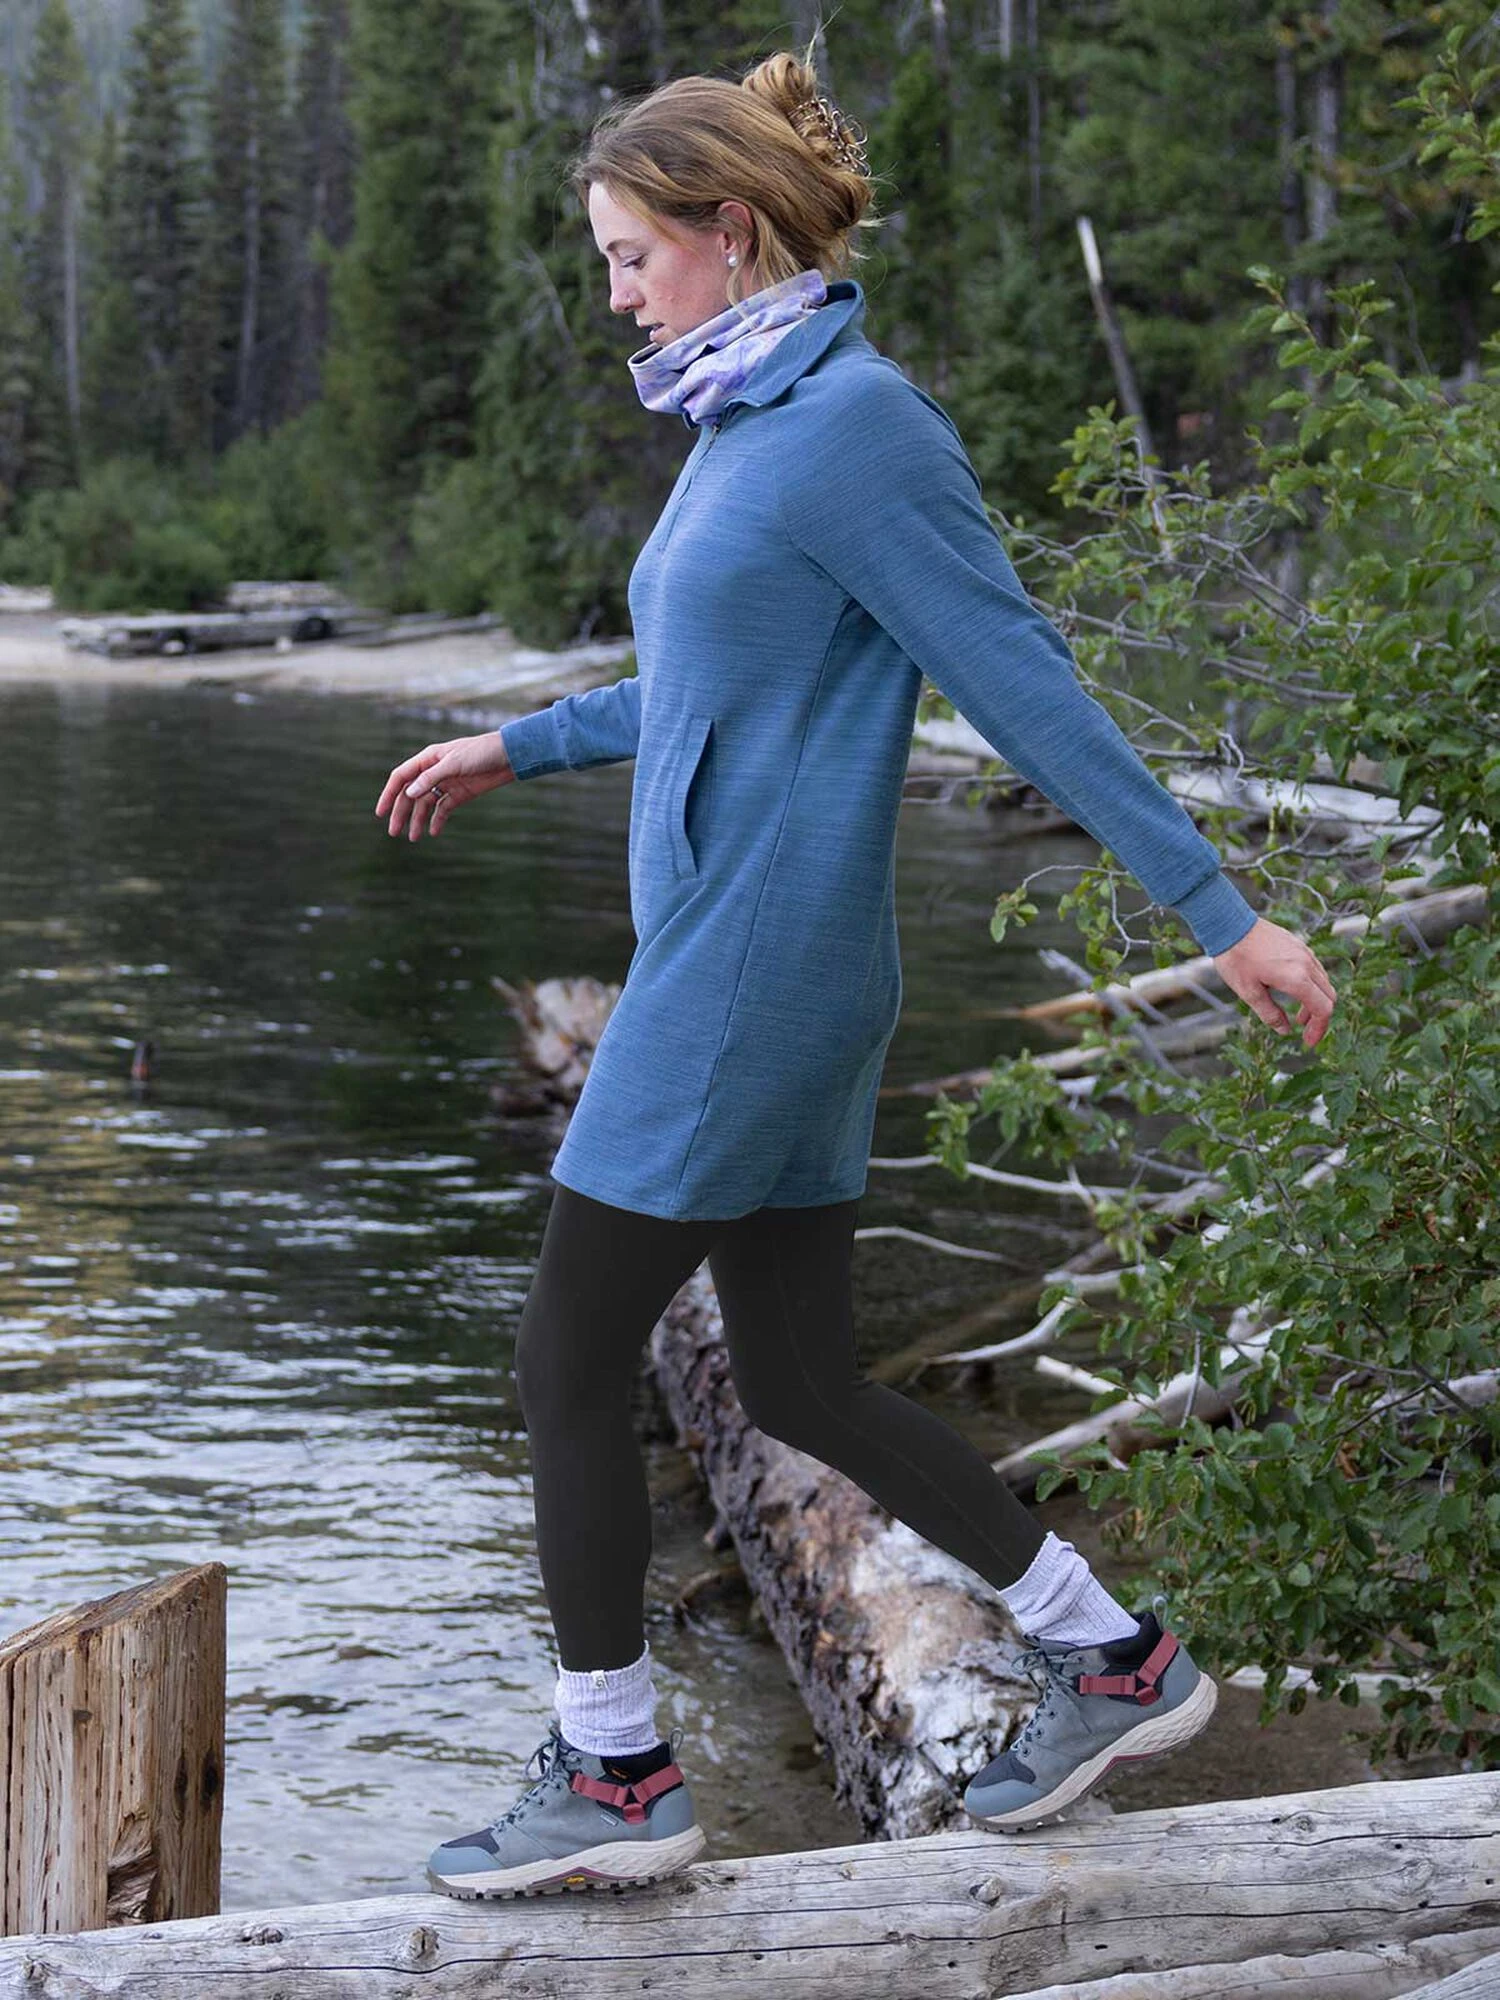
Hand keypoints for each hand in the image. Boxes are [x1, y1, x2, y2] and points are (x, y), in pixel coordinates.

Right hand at [375, 732, 514, 839]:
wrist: (509, 757)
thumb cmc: (481, 752)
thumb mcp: (454, 763)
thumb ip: (431, 778)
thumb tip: (410, 792)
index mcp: (428, 759)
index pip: (401, 777)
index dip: (389, 794)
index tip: (380, 813)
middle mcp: (434, 771)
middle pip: (411, 794)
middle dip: (401, 813)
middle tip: (393, 832)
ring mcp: (446, 784)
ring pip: (426, 804)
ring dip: (418, 820)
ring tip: (413, 838)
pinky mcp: (460, 794)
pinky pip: (443, 809)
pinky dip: (437, 821)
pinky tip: (433, 832)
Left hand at [1212, 916, 1337, 1049]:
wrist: (1230, 923)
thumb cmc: (1236, 958)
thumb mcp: (1249, 992)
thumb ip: (1270, 1014)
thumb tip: (1285, 1031)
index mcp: (1297, 979)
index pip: (1323, 1009)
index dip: (1319, 1029)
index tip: (1308, 1042)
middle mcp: (1306, 964)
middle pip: (1328, 997)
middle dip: (1320, 1018)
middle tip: (1305, 1032)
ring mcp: (1305, 952)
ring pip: (1324, 983)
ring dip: (1315, 1002)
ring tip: (1298, 1016)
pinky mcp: (1299, 945)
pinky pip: (1315, 969)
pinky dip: (1312, 986)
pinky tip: (1294, 992)